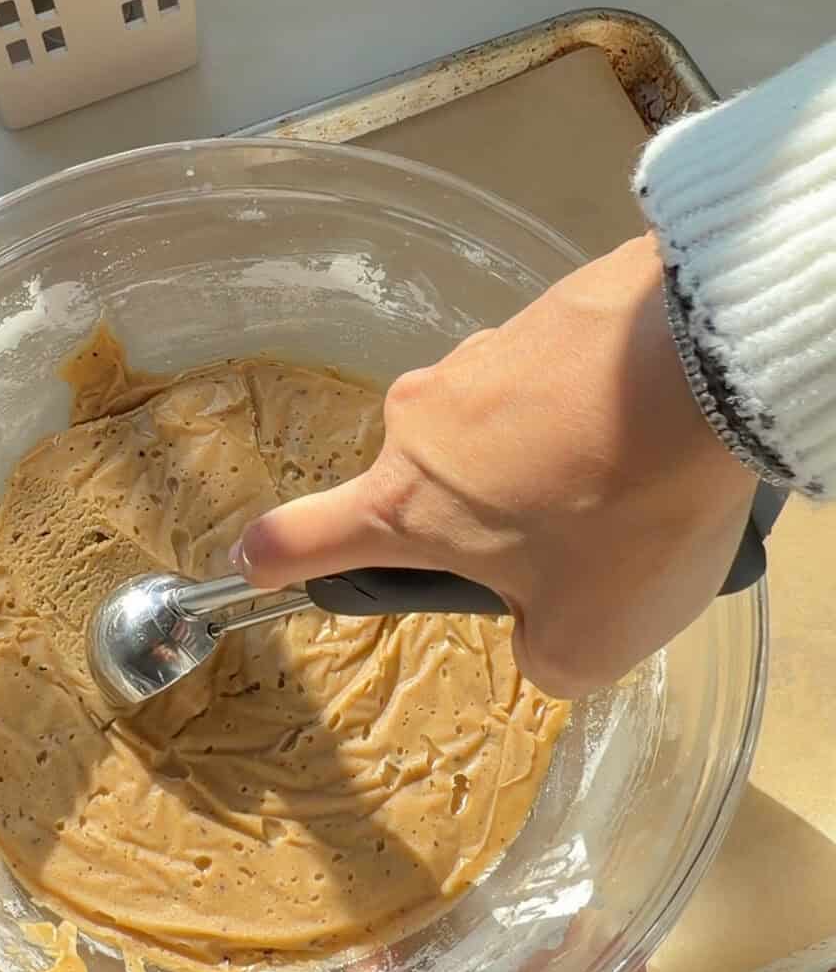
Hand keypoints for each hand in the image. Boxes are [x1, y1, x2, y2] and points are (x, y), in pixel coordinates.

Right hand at [233, 234, 757, 697]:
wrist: (719, 363)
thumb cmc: (628, 516)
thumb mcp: (591, 642)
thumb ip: (540, 659)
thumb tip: (539, 630)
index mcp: (405, 503)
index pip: (301, 538)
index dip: (271, 562)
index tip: (252, 564)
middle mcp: (420, 421)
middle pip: (427, 492)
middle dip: (484, 527)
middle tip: (575, 548)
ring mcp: (478, 354)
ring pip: (492, 436)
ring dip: (540, 467)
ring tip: (630, 481)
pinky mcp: (541, 312)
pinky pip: (545, 382)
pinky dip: (580, 412)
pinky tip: (647, 425)